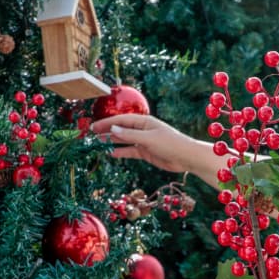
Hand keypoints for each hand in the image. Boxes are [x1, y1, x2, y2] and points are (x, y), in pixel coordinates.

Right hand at [90, 113, 212, 176]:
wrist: (186, 157)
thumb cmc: (170, 144)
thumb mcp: (148, 139)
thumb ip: (130, 135)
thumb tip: (113, 130)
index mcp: (144, 122)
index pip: (121, 121)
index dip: (107, 123)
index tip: (94, 126)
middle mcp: (142, 130)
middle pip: (121, 130)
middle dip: (107, 131)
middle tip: (91, 134)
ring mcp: (144, 141)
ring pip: (124, 141)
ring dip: (112, 142)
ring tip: (98, 143)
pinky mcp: (146, 153)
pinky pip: (130, 151)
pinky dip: (121, 152)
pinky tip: (111, 153)